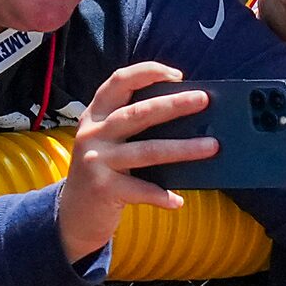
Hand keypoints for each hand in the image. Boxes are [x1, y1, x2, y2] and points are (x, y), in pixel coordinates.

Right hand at [55, 62, 213, 263]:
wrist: (73, 213)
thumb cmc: (106, 170)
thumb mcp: (111, 141)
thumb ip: (136, 126)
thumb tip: (191, 118)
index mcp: (97, 114)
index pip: (119, 82)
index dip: (147, 72)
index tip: (178, 75)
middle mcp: (93, 133)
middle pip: (138, 113)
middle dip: (174, 104)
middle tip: (203, 100)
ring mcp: (96, 161)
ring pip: (147, 150)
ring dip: (183, 149)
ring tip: (212, 146)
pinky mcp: (102, 188)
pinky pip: (140, 189)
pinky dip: (161, 195)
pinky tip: (178, 201)